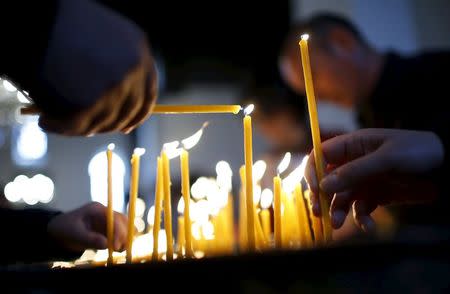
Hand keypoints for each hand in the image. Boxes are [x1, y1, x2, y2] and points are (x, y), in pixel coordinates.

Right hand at [36, 0, 157, 135]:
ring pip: (103, 122)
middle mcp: (133, 70)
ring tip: (56, 120)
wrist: (35, 19)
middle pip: (128, 112)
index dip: (137, 115)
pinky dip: (59, 127)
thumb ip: (115, 65)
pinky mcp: (91, 102)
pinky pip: (78, 125)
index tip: (127, 127)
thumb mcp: (102, 38)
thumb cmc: (62, 25)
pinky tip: (46, 121)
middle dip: (109, 126)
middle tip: (89, 130)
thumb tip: (118, 104)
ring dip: (81, 128)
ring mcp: (115, 87)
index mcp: (139, 50)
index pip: (147, 94)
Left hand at [47, 202, 127, 251]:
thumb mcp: (74, 234)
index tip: (115, 246)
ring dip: (125, 238)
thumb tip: (106, 244)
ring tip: (119, 250)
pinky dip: (121, 242)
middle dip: (124, 235)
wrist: (58, 232)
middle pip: (123, 221)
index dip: (118, 231)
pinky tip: (116, 249)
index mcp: (98, 210)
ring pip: (124, 228)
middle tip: (119, 249)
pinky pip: (120, 235)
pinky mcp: (108, 230)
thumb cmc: (64, 230)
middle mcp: (106, 214)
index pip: (114, 218)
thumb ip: (90, 239)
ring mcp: (108, 221)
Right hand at [305, 128, 443, 231]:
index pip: (321, 156)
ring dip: (338, 211)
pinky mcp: (376, 196)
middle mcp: (353, 163)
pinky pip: (361, 209)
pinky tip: (368, 226)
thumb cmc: (418, 152)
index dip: (313, 172)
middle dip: (321, 197)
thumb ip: (355, 171)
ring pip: (341, 198)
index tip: (314, 189)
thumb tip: (323, 186)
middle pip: (327, 180)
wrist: (448, 167)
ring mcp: (364, 180)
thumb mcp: (387, 158)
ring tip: (338, 225)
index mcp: (353, 145)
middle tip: (319, 213)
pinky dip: (361, 219)